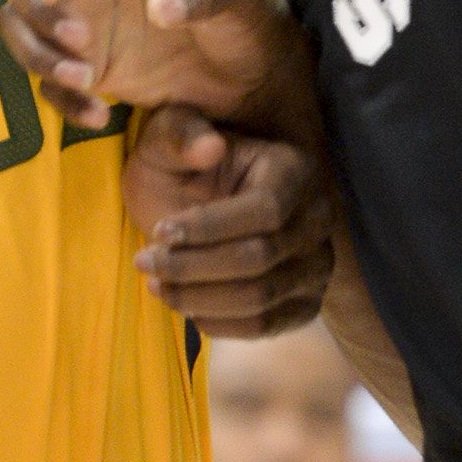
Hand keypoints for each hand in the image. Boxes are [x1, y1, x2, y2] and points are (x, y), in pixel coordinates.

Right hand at [0, 0, 301, 131]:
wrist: (256, 74)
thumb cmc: (250, 18)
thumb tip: (161, 7)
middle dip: (33, 9)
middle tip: (75, 42)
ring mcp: (79, 20)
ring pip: (18, 26)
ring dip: (37, 54)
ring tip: (86, 81)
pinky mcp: (83, 66)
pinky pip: (46, 79)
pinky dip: (61, 99)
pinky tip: (99, 116)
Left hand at [121, 102, 335, 336]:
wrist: (190, 201)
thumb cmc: (178, 165)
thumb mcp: (165, 140)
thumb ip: (180, 135)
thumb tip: (210, 146)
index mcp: (291, 169)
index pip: (265, 210)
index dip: (210, 227)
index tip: (160, 232)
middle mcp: (316, 217)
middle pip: (260, 257)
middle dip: (193, 266)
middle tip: (145, 262)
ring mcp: (315, 263)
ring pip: (261, 297)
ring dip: (199, 298)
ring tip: (155, 284)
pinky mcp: (303, 302)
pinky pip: (265, 326)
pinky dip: (218, 323)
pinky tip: (183, 305)